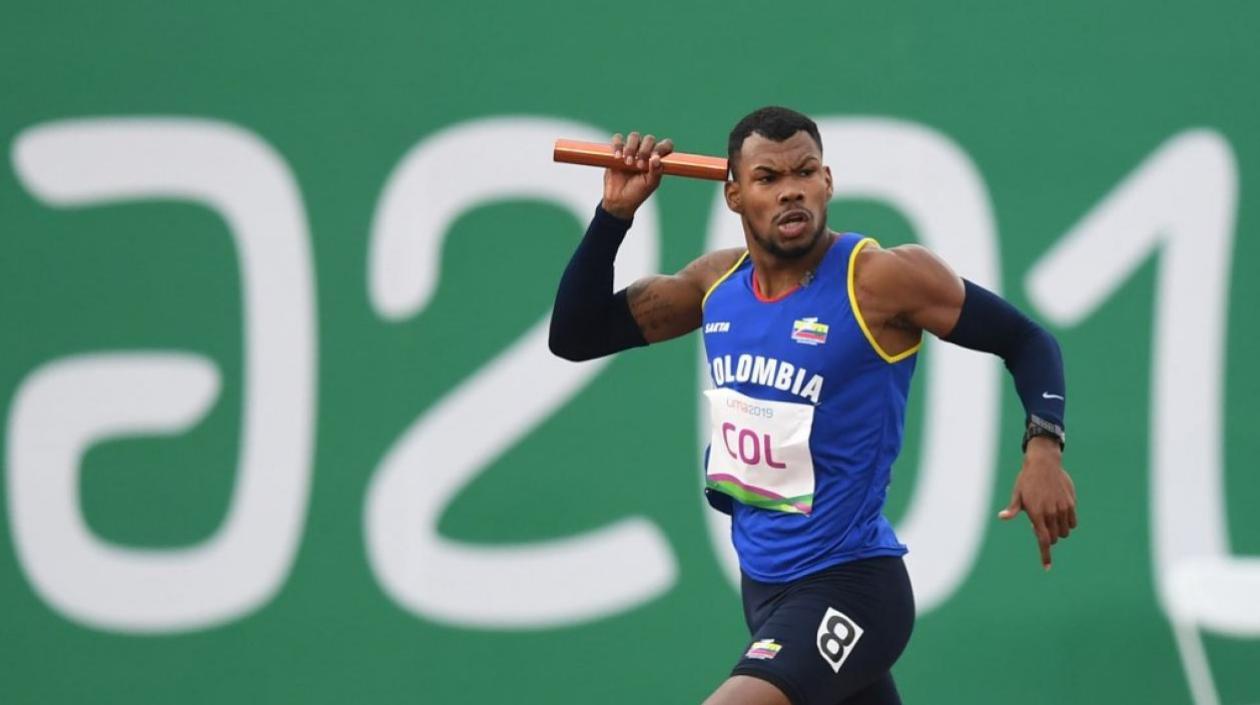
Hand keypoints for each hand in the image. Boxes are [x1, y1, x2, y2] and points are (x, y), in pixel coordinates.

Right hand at [601, 131, 673, 219]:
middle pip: (649, 139)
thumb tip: (656, 158)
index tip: (654, 157)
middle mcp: (645, 152)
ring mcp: (632, 150)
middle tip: (639, 165)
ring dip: (631, 147)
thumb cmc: (637, 193)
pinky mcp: (617, 150)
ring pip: (634, 136)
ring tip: (628, 163)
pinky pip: (617, 139)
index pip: (666, 145)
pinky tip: (618, 157)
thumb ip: (656, 172)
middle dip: (645, 149)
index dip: (662, 148)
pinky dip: (617, 145)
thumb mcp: (650, 185)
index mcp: (657, 159)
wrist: (618, 200)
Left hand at [998, 436, 1076, 569]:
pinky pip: (1072, 523)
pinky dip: (1067, 524)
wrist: (1044, 463)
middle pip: (1053, 538)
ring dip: (1057, 531)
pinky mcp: (1071, 503)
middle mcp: (1051, 513)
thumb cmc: (1027, 480)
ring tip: (1048, 516)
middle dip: (1047, 537)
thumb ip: (1013, 509)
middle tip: (1039, 523)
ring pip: (1064, 532)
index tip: (1047, 568)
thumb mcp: (1017, 494)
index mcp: (1036, 513)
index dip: (1045, 556)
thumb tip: (1002, 517)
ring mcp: (1063, 508)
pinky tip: (1059, 514)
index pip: (1043, 540)